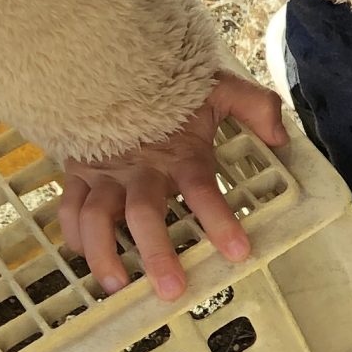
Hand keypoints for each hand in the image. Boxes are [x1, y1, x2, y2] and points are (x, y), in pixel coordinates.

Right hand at [58, 71, 287, 301]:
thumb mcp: (220, 88)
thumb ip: (256, 107)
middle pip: (144, 214)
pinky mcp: (79, 170)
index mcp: (180, 153)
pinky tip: (84, 256)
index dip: (219, 220)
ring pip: (97, 216)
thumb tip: (281, 138)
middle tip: (171, 290)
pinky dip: (73, 233)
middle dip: (157, 254)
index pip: (201, 190)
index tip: (238, 252)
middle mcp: (140, 167)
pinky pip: (70, 205)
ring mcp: (106, 171)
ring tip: (117, 288)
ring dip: (104, 253)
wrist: (115, 61)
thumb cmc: (173, 86)